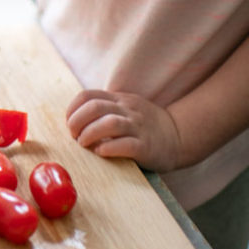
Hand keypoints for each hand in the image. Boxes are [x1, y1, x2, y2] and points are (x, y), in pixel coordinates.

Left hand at [65, 89, 181, 172]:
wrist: (178, 136)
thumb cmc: (144, 126)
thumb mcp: (124, 109)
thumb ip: (104, 110)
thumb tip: (74, 121)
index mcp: (119, 100)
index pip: (87, 96)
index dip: (72, 109)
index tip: (69, 124)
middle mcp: (128, 110)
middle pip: (95, 107)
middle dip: (77, 121)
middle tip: (74, 135)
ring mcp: (138, 127)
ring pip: (109, 123)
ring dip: (90, 133)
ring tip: (84, 143)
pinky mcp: (146, 147)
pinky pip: (125, 144)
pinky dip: (109, 148)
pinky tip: (101, 152)